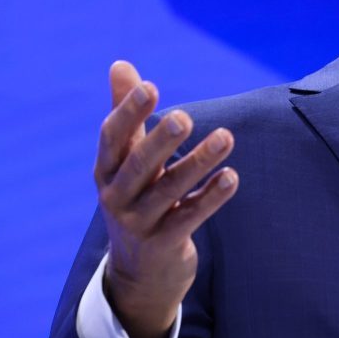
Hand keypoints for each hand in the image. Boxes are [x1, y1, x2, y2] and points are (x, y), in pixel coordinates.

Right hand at [95, 61, 238, 337]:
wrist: (138, 273)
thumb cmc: (135, 197)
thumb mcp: (126, 159)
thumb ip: (128, 113)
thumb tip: (121, 64)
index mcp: (106, 170)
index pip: (112, 137)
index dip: (129, 112)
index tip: (151, 86)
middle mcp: (117, 196)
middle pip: (138, 165)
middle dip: (160, 141)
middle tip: (186, 116)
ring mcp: (139, 222)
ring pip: (169, 190)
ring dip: (199, 162)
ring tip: (227, 137)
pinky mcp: (163, 244)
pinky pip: (190, 217)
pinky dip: (211, 197)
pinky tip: (232, 177)